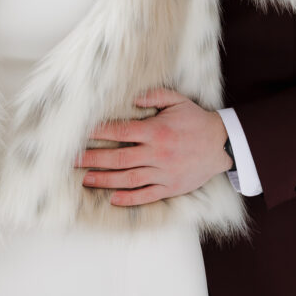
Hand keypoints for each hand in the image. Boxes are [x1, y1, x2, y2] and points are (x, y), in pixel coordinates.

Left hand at [76, 89, 231, 206]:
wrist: (221, 145)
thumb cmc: (196, 121)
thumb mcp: (178, 101)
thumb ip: (155, 96)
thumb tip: (132, 98)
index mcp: (156, 131)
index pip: (121, 131)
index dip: (100, 132)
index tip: (82, 133)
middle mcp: (156, 153)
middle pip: (118, 157)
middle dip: (93, 158)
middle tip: (73, 160)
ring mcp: (163, 173)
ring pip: (128, 179)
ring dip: (104, 180)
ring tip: (86, 179)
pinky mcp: (170, 187)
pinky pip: (146, 195)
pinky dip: (129, 199)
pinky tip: (113, 198)